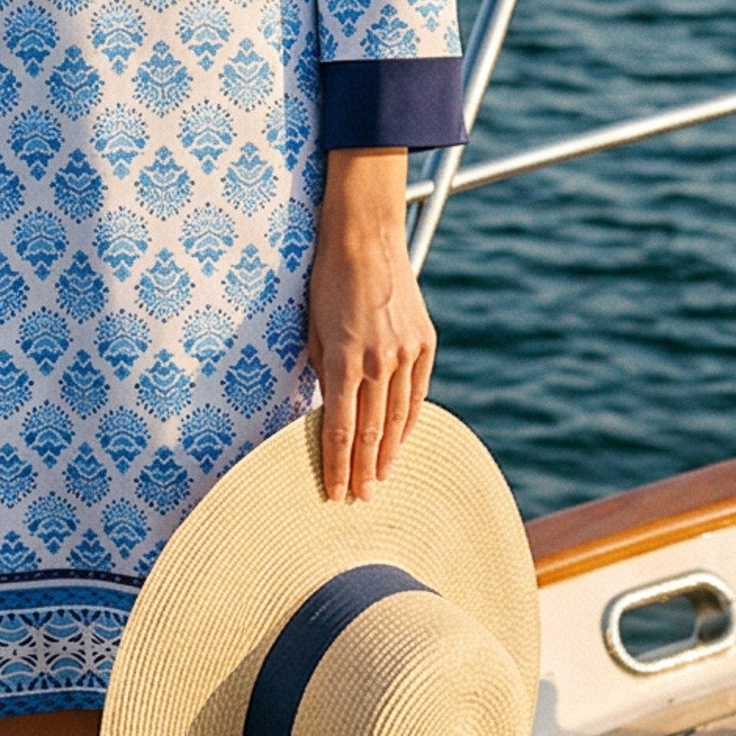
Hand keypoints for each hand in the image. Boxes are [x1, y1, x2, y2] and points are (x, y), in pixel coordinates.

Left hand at [306, 147, 434, 502]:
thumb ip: (321, 370)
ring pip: (398, 417)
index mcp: (342, 358)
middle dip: (363, 469)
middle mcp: (377, 361)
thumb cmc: (326, 279)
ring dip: (388, 452)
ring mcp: (405, 352)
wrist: (365, 237)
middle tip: (360, 499)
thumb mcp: (311, 327)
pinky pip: (418, 392)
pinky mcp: (424, 342)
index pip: (338, 428)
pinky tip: (401, 439)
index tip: (333, 493)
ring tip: (381, 479)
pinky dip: (409, 420)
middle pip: (370, 431)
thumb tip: (324, 406)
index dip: (335, 465)